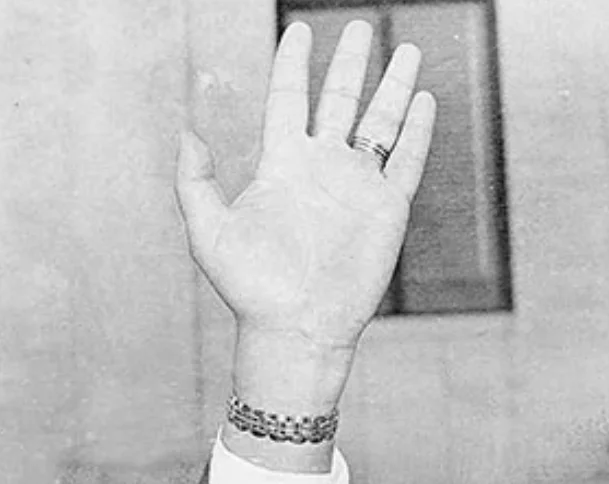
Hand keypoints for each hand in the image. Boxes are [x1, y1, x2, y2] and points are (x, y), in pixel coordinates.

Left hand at [177, 20, 435, 416]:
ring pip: (380, 122)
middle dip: (350, 63)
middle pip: (339, 101)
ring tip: (404, 47)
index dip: (293, 64)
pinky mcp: (387, 209)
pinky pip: (405, 161)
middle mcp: (321, 168)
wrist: (294, 328)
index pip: (288, 100)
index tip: (298, 31)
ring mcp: (356, 186)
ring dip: (393, 86)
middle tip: (357, 26)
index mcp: (281, 166)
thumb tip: (185, 129)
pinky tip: (423, 101)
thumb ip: (194, 180)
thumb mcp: (209, 231)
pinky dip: (416, 131)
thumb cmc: (249, 287)